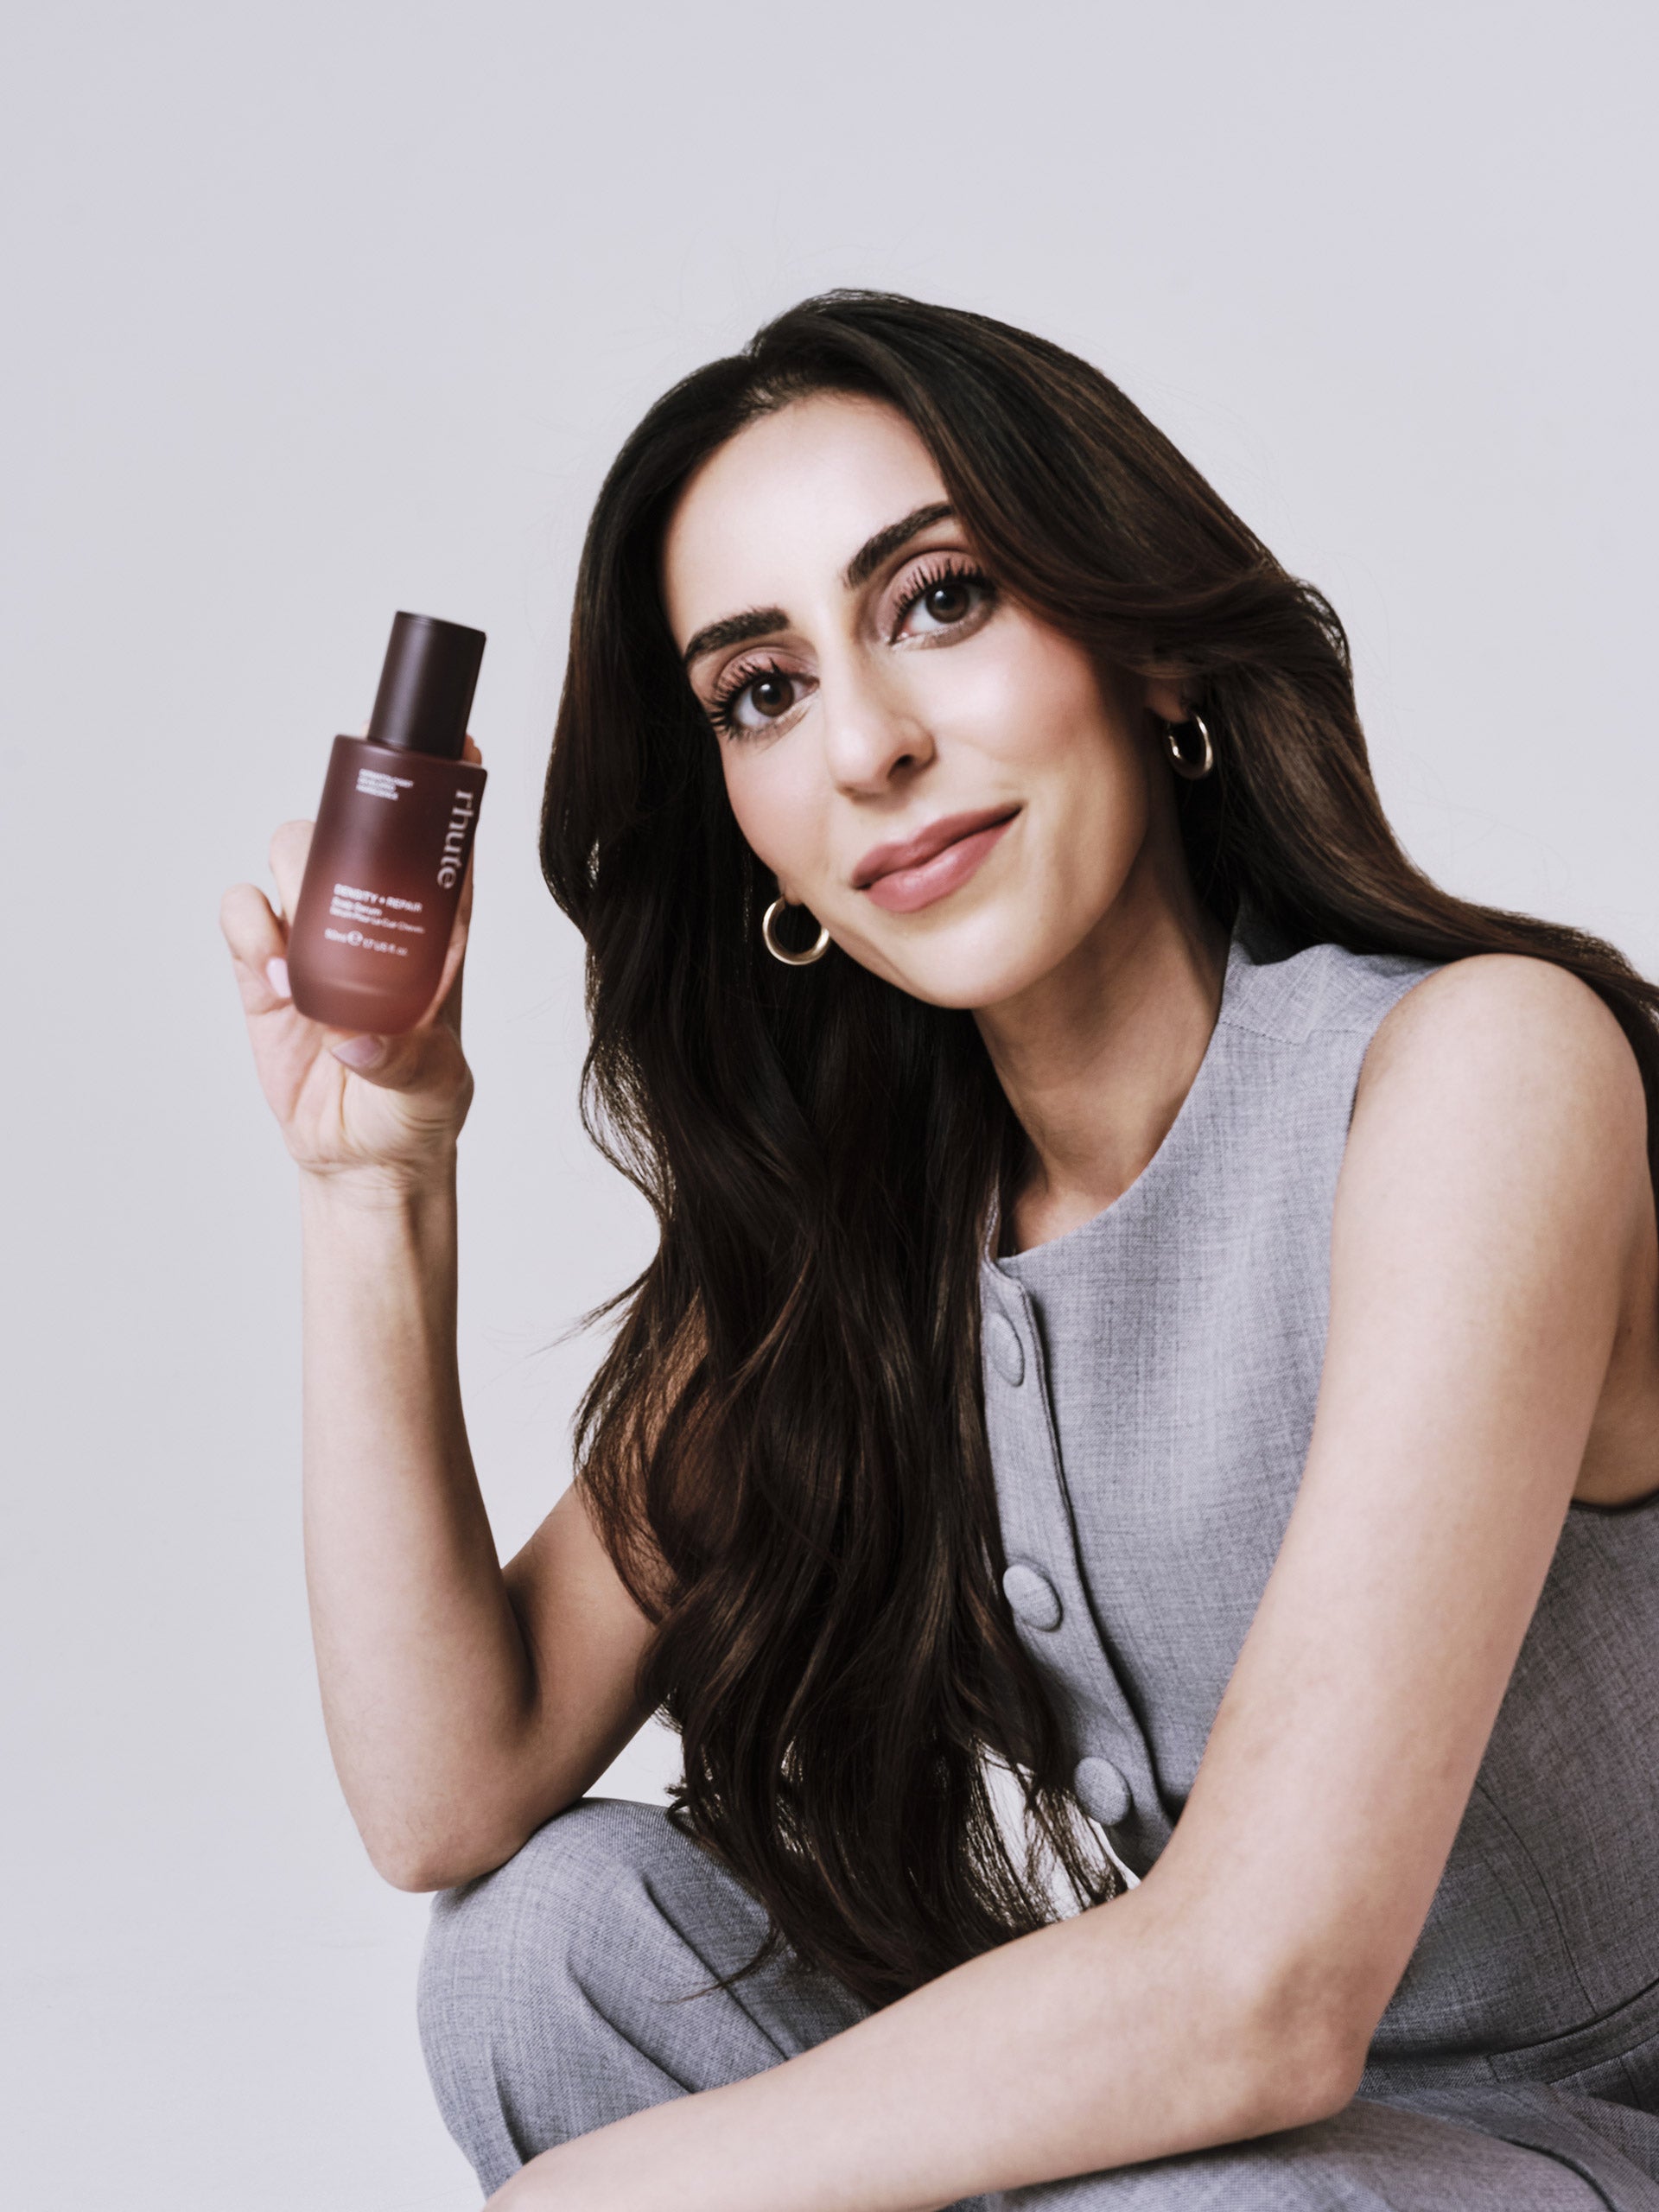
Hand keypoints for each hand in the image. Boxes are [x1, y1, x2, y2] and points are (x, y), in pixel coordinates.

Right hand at [219, 737, 481, 1191]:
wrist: (357, 1156)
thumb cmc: (413, 1110)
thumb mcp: (431, 1086)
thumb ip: (405, 1059)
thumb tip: (360, 1037)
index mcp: (434, 936)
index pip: (445, 853)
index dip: (449, 800)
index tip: (459, 751)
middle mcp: (372, 922)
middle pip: (352, 833)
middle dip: (345, 835)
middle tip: (341, 883)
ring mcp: (314, 939)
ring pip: (294, 859)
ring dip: (293, 881)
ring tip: (301, 953)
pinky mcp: (262, 969)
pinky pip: (242, 913)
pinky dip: (247, 926)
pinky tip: (271, 970)